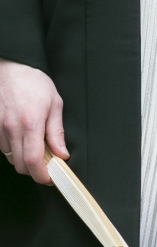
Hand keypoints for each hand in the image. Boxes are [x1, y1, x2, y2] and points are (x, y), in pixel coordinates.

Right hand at [0, 58, 67, 184]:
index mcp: (31, 123)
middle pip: (21, 165)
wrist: (11, 68)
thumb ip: (57, 132)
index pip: (34, 162)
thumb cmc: (34, 82)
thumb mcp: (54, 102)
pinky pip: (2, 148)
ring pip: (11, 158)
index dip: (42, 176)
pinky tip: (20, 137)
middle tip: (46, 162)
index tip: (50, 178)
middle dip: (34, 170)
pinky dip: (12, 149)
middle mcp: (12, 128)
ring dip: (23, 158)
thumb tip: (62, 154)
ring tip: (33, 144)